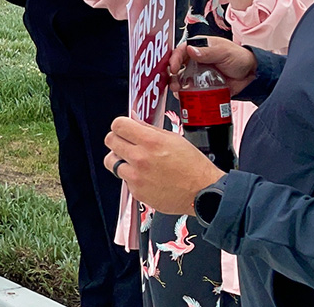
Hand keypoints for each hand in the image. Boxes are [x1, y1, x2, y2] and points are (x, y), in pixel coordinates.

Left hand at [104, 117, 225, 214]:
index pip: (118, 125)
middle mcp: (140, 158)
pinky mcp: (137, 192)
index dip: (120, 125)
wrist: (203, 193)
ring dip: (119, 159)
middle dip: (117, 139)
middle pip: (110, 140)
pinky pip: (123, 179)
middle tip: (126, 142)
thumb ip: (149, 128)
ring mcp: (136, 177)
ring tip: (133, 161)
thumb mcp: (174, 138)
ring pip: (110, 161)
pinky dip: (130, 176)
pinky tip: (145, 176)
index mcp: (151, 141)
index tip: (124, 128)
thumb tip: (134, 119)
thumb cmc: (193, 166)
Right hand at [167, 37, 256, 94]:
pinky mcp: (201, 86)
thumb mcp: (224, 52)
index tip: (174, 67)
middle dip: (172, 76)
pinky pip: (189, 91)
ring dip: (176, 86)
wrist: (251, 75)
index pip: (181, 51)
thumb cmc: (239, 58)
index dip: (174, 58)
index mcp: (199, 47)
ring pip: (180, 79)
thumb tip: (191, 50)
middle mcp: (196, 60)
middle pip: (177, 66)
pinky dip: (185, 95)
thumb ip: (208, 52)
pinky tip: (185, 97)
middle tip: (174, 84)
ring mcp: (198, 74)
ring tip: (177, 91)